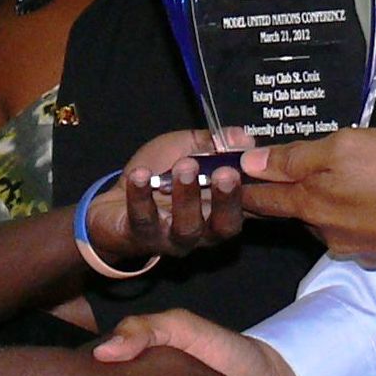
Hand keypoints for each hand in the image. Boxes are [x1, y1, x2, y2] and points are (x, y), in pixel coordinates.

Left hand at [84, 129, 250, 266]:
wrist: (113, 204)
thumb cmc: (159, 174)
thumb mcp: (187, 148)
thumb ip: (214, 143)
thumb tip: (244, 137)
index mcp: (220, 208)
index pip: (250, 205)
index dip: (261, 191)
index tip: (261, 167)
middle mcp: (204, 230)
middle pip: (225, 225)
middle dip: (227, 199)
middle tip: (226, 173)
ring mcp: (172, 238)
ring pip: (187, 227)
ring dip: (187, 196)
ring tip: (184, 166)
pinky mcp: (141, 237)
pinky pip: (142, 219)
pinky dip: (141, 195)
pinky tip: (140, 174)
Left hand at [239, 128, 375, 266]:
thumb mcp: (346, 146)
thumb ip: (297, 157)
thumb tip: (253, 164)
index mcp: (311, 203)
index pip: (262, 198)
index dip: (241, 188)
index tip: (221, 183)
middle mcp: (325, 231)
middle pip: (294, 209)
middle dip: (285, 193)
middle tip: (283, 176)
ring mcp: (353, 246)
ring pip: (327, 218)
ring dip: (329, 200)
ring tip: (348, 177)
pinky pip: (356, 228)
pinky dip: (357, 212)